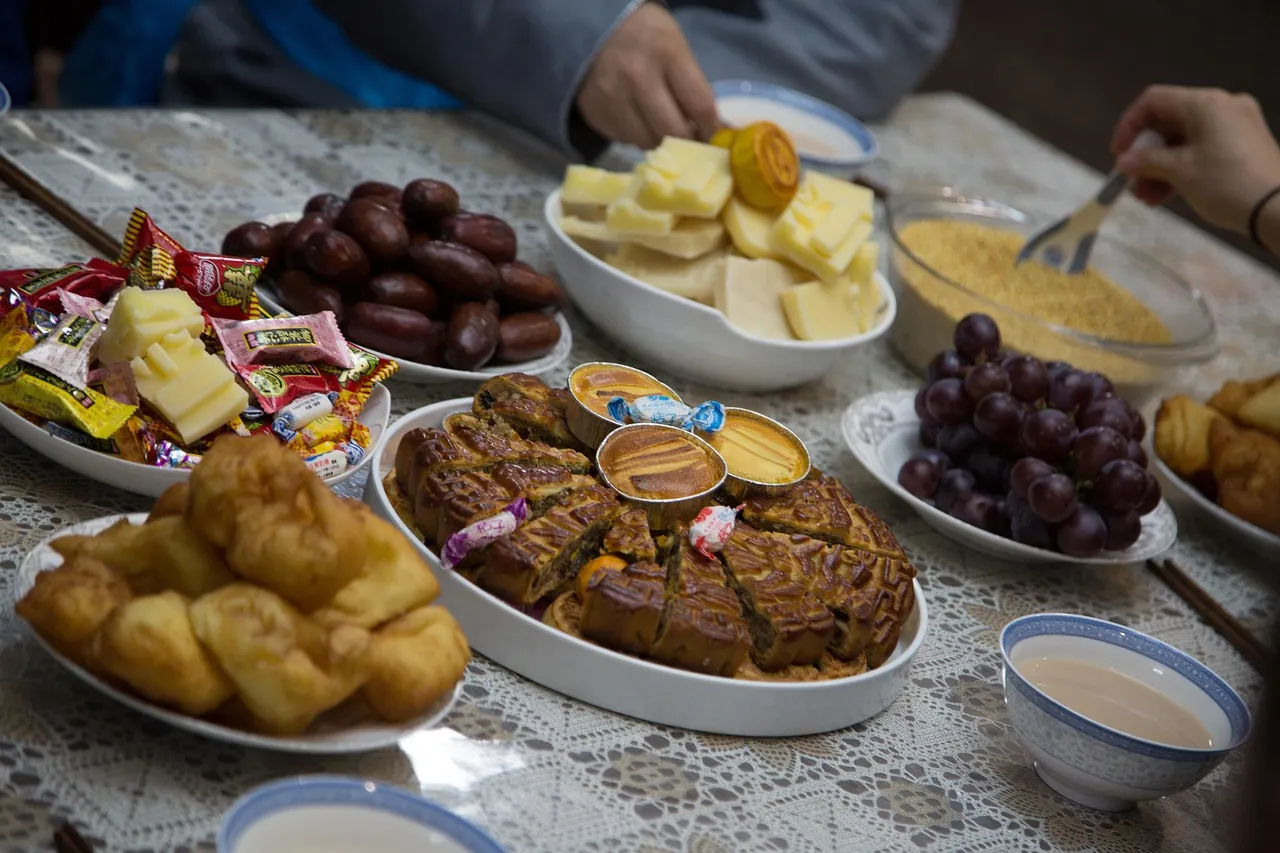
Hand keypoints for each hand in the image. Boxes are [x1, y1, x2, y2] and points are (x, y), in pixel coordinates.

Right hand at [576, 2, 718, 148]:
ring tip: (660, 125)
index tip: (714, 138)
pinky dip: (636, 135)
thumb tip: (710, 127)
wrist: (592, 28)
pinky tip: (636, 118)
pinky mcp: (596, 113)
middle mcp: (638, 78)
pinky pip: (625, 139)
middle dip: (687, 141)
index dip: (712, 129)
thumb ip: (692, 84)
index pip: (700, 106)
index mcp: (667, 54)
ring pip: (648, 142)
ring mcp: (613, 98)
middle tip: (690, 140)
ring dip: (659, 140)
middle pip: (674, 132)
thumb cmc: (644, 36)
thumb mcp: (675, 45)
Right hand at [1111, 85, 1279, 233]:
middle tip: (1130, 182)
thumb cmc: (1225, 183)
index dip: (1129, 126)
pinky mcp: (1244, 144)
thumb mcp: (1180, 172)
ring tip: (1146, 197)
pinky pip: (1203, 148)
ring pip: (1185, 139)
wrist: (1279, 209)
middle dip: (1145, 153)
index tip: (1118, 156)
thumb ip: (1147, 161)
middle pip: (1169, 121)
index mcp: (1205, 103)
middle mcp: (1222, 106)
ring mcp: (1236, 124)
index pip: (1154, 101)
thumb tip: (1124, 162)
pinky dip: (1182, 167)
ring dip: (1160, 166)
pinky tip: (1166, 195)